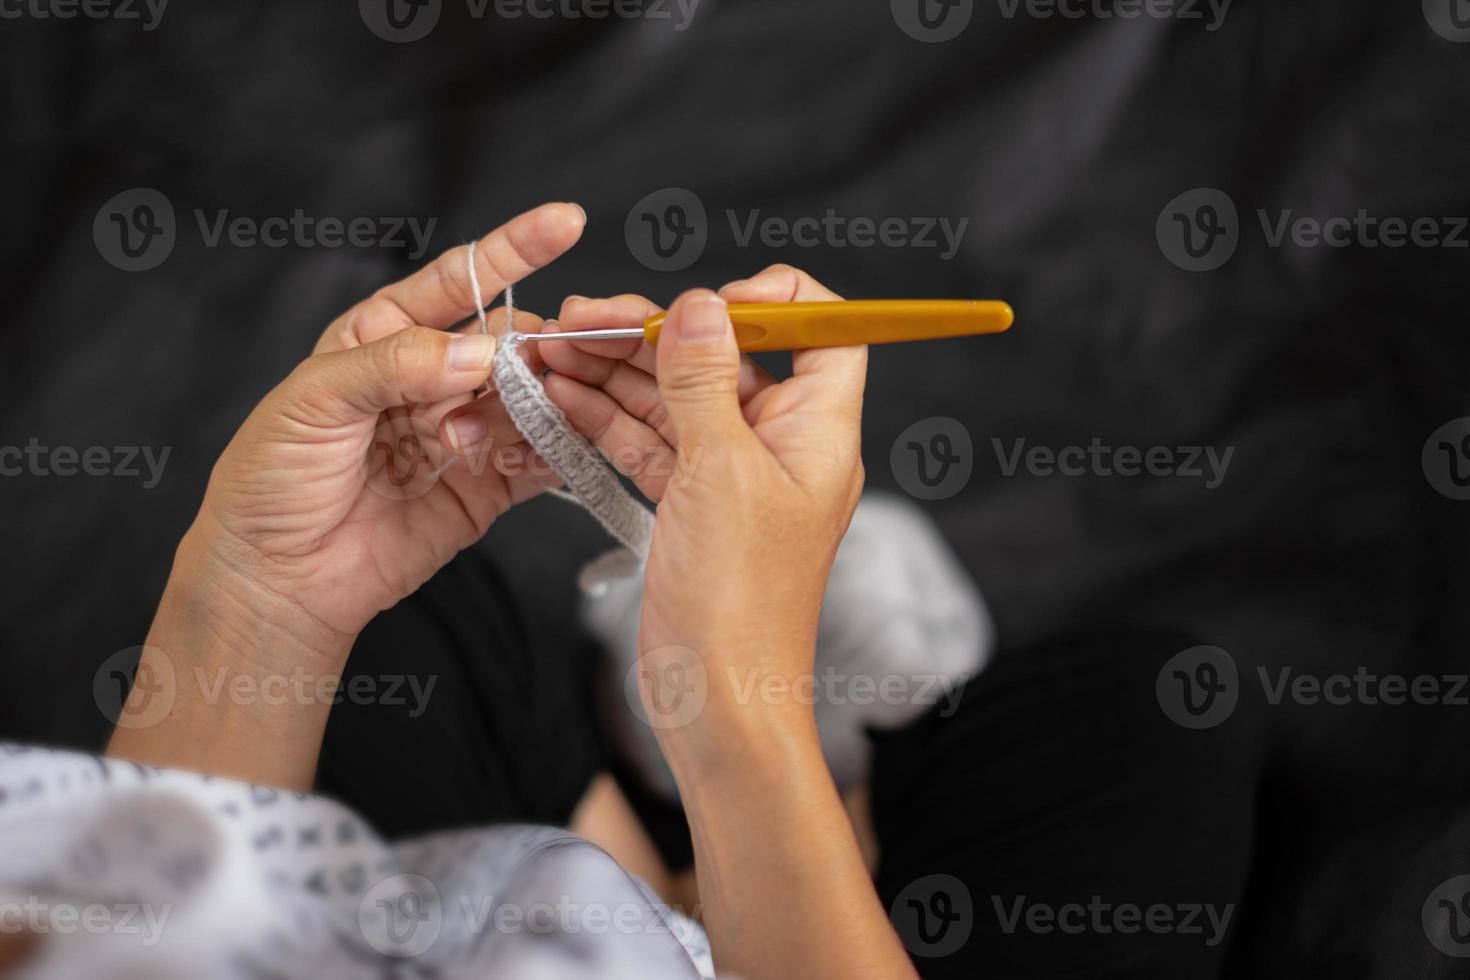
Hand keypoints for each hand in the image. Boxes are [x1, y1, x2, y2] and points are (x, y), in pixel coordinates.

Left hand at [187, 202, 582, 654]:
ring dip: (530, 407)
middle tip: (539, 364)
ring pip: (529, 399)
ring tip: (492, 433)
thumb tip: (479, 349)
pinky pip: (538, 460)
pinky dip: (546, 455)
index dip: (514, 249)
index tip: (565, 222)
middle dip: (531, 347)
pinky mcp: (486, 488)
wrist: (276, 580)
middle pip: (506, 342)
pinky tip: (522, 459)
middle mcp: (431, 379)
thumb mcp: (315, 401)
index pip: (459, 280)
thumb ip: (398, 364)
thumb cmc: (271, 480)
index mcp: (385, 336)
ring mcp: (463, 432)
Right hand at [542, 268, 914, 979]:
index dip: (773, 301)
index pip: (823, 333)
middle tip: (583, 318)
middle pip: (726, 358)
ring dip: (617, 371)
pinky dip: (607, 419)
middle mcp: (780, 447)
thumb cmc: (740, 600)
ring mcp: (732, 478)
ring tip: (553, 347)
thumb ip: (705, 380)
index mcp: (817, 430)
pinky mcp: (689, 507)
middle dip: (655, 332)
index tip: (708, 300)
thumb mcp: (721, 472)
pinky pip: (649, 444)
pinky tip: (560, 394)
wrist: (716, 701)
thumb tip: (699, 304)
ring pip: (676, 399)